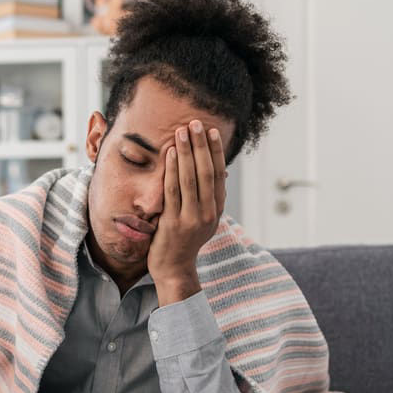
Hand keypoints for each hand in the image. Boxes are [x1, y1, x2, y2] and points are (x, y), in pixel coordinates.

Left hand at [147, 119, 227, 302]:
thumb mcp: (203, 218)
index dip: (215, 151)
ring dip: (187, 152)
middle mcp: (208, 212)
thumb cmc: (185, 240)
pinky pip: (173, 190)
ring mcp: (191, 218)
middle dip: (201, 145)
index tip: (211, 131)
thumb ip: (209, 196)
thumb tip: (221, 173)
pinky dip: (173, 169)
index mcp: (216, 209)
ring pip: (191, 178)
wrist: (175, 269)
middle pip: (206, 172)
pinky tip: (171, 153)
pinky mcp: (174, 222)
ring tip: (183, 131)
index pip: (218, 174)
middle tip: (196, 122)